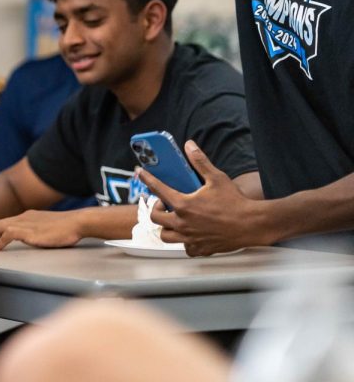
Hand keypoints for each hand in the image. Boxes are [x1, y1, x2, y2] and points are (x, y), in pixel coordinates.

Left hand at [0, 210, 82, 250]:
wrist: (78, 222)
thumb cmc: (67, 228)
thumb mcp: (46, 230)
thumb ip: (36, 233)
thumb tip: (32, 239)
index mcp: (26, 217)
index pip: (2, 223)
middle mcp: (22, 217)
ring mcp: (25, 223)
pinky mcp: (29, 230)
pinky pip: (8, 234)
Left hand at [142, 141, 271, 254]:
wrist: (253, 224)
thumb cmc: (235, 202)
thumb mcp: (216, 177)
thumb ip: (200, 161)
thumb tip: (189, 145)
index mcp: (183, 205)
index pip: (158, 189)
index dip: (147, 179)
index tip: (140, 173)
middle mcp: (183, 224)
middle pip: (156, 218)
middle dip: (157, 208)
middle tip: (166, 203)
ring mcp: (191, 238)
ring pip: (166, 236)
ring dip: (167, 228)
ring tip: (175, 219)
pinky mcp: (201, 248)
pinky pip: (185, 248)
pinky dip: (184, 242)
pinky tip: (191, 233)